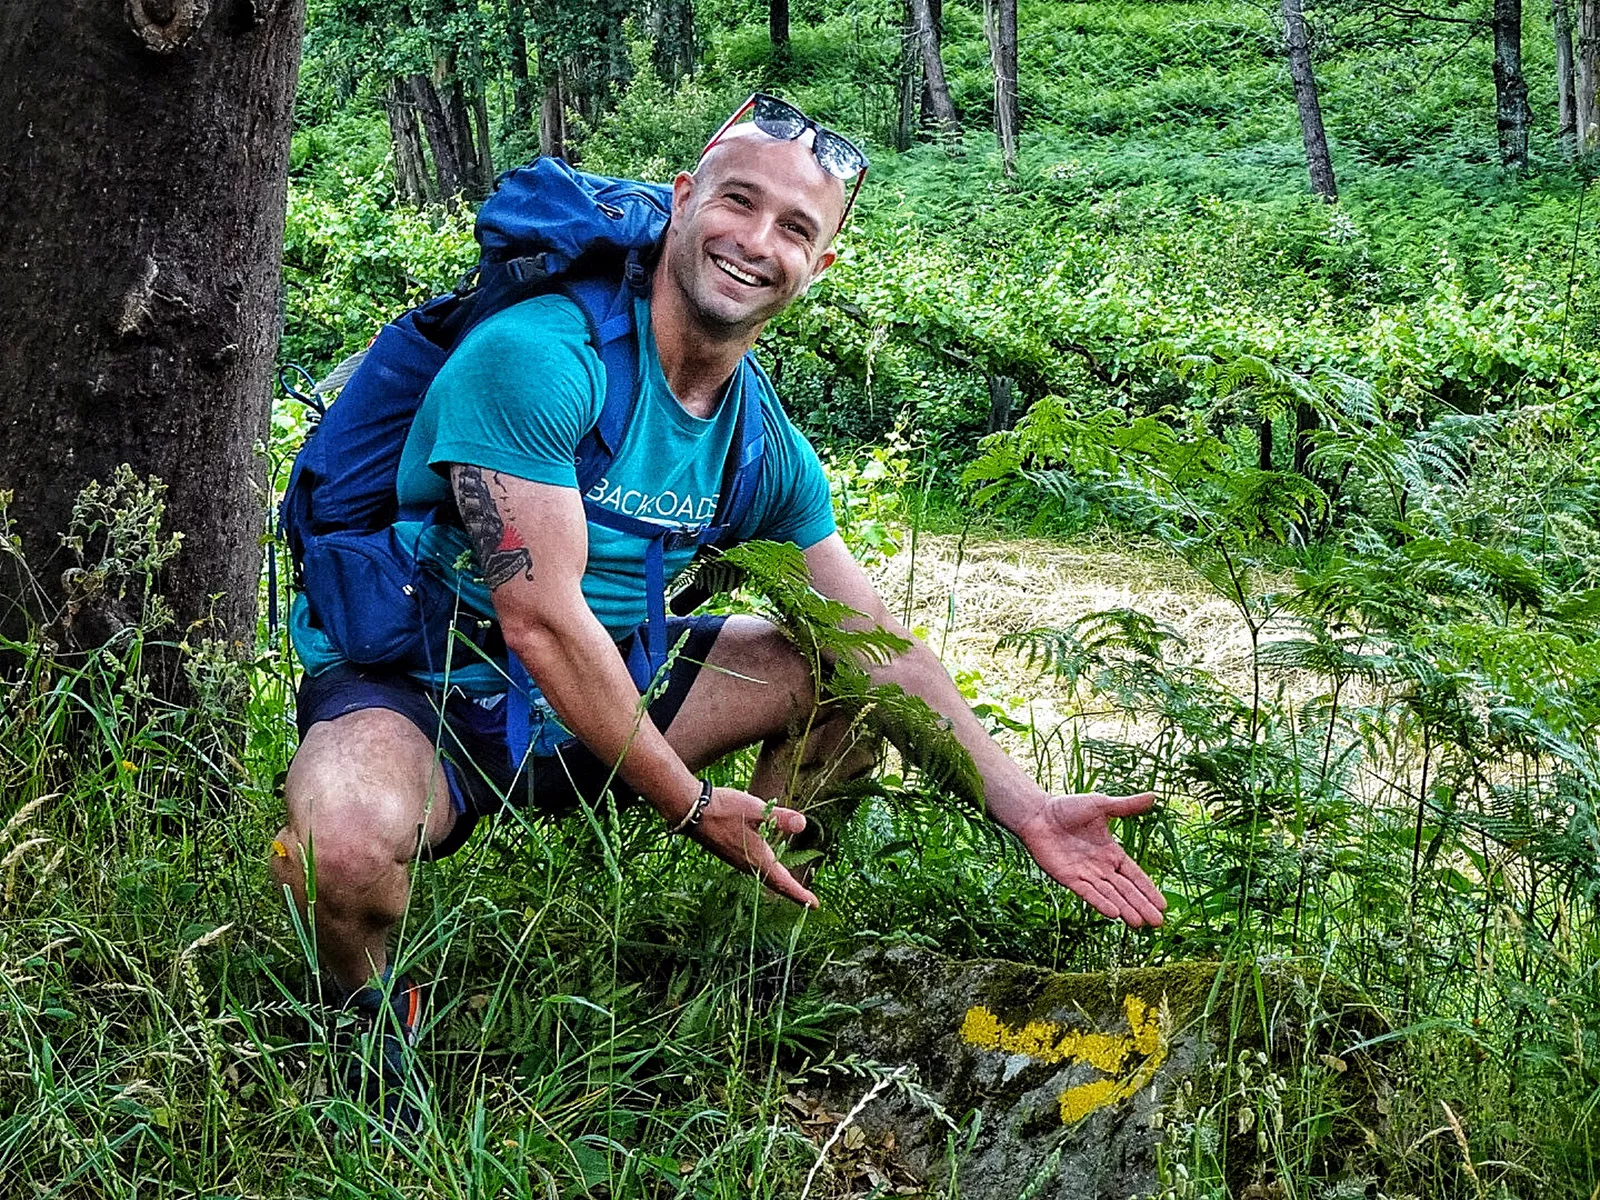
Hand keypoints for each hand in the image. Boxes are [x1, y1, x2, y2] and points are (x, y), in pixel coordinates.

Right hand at [684, 786, 818, 908]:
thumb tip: (803, 824)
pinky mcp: (728, 851)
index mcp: (758, 859)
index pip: (783, 883)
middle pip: (774, 883)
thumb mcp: (757, 810)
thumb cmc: (725, 810)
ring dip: (778, 880)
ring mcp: (736, 859)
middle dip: (791, 891)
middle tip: (806, 899)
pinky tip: (765, 859)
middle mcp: (747, 864)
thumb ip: (781, 818)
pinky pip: (752, 866)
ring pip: (762, 874)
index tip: (815, 905)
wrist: (691, 810)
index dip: (800, 895)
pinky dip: (765, 869)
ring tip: (790, 884)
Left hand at [1012, 792, 1166, 927]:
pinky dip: (1100, 903)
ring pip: (1109, 895)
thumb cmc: (1067, 808)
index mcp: (1111, 852)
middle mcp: (1100, 867)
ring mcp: (1085, 874)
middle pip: (1125, 890)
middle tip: (1158, 923)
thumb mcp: (1101, 804)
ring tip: (1140, 923)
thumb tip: (1154, 796)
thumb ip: (1126, 806)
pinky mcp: (1068, 878)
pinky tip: (1114, 914)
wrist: (1038, 814)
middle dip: (1141, 905)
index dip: (1148, 889)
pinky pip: (1087, 893)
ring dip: (1125, 909)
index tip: (1163, 905)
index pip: (1134, 875)